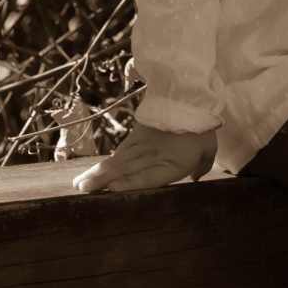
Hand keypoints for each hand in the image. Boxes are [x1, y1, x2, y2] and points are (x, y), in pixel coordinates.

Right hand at [72, 122, 216, 192]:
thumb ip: (202, 166)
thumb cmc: (201, 128)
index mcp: (172, 162)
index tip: (112, 188)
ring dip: (98, 172)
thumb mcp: (208, 149)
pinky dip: (106, 163)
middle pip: (126, 169)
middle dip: (103, 180)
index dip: (131, 182)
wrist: (189, 98)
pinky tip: (94, 171)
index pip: (149, 176)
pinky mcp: (136, 136)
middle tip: (82, 189)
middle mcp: (154, 155)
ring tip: (79, 183)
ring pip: (118, 161)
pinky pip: (120, 152)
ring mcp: (143, 146)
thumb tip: (195, 178)